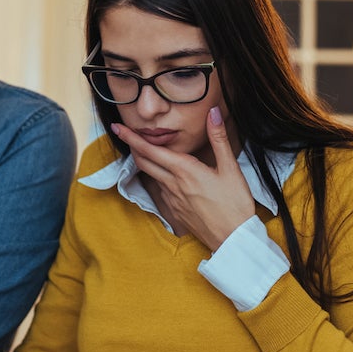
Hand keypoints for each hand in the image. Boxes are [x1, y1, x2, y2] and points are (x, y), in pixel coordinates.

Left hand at [111, 107, 254, 250]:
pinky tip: (168, 177)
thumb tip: (213, 113)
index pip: (150, 150)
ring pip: (152, 176)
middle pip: (143, 162)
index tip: (117, 127)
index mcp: (184, 170)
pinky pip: (160, 191)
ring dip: (146, 163)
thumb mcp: (230, 168)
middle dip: (133, 147)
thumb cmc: (234, 204)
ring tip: (150, 152)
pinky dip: (158, 179)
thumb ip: (219, 138)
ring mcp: (171, 200)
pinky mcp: (174, 212)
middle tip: (128, 135)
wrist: (233, 239)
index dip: (131, 137)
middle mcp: (172, 184)